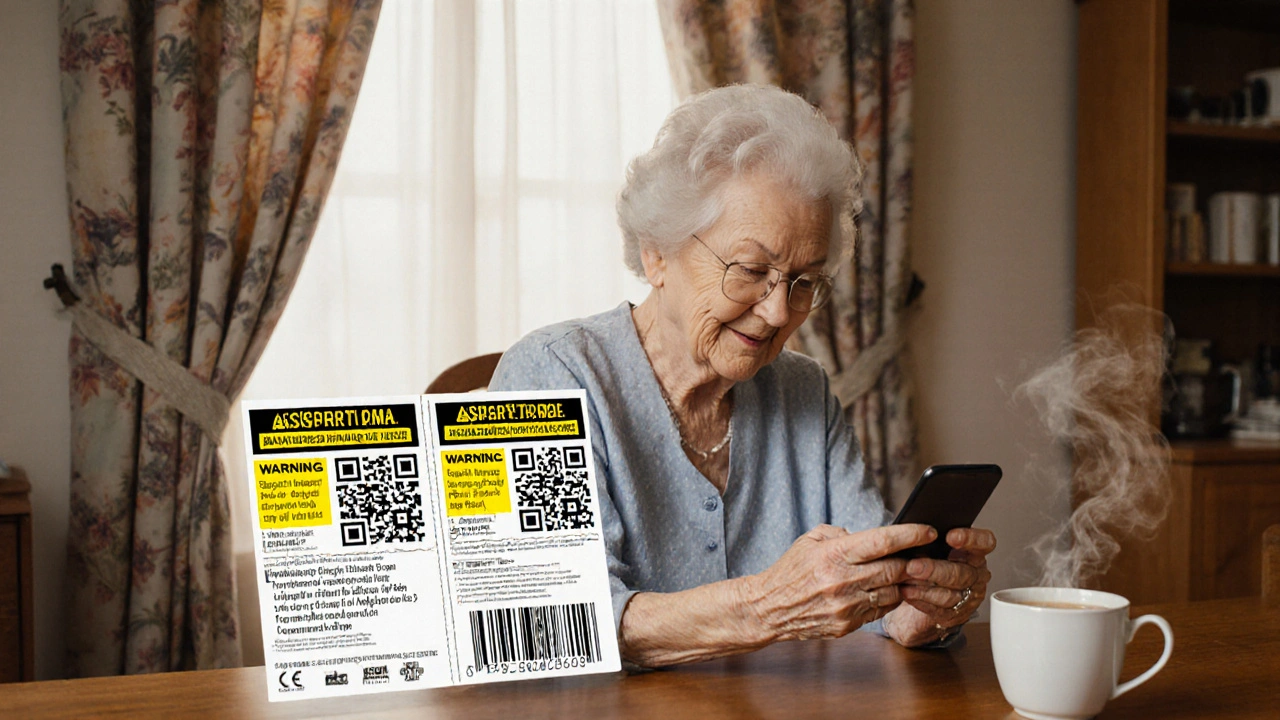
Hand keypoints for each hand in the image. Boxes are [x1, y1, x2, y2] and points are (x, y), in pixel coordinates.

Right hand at [738, 523, 936, 642]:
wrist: (769, 608)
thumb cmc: (792, 570)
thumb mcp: (811, 540)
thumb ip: (842, 534)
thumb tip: (873, 539)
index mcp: (834, 554)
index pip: (882, 541)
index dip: (910, 535)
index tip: (929, 531)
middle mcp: (842, 580)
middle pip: (895, 569)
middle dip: (914, 561)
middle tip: (923, 555)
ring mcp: (846, 606)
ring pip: (893, 592)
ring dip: (903, 583)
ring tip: (906, 573)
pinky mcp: (847, 625)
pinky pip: (881, 610)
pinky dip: (889, 599)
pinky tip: (886, 590)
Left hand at [882, 527, 995, 646]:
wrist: (924, 594)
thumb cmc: (930, 562)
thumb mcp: (934, 547)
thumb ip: (932, 539)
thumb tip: (916, 528)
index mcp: (975, 553)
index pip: (985, 543)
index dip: (971, 539)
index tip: (950, 536)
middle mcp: (976, 575)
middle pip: (962, 573)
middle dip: (935, 569)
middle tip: (913, 566)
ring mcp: (967, 597)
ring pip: (950, 594)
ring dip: (925, 588)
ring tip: (905, 581)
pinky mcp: (954, 615)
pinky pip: (939, 610)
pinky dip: (920, 600)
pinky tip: (907, 593)